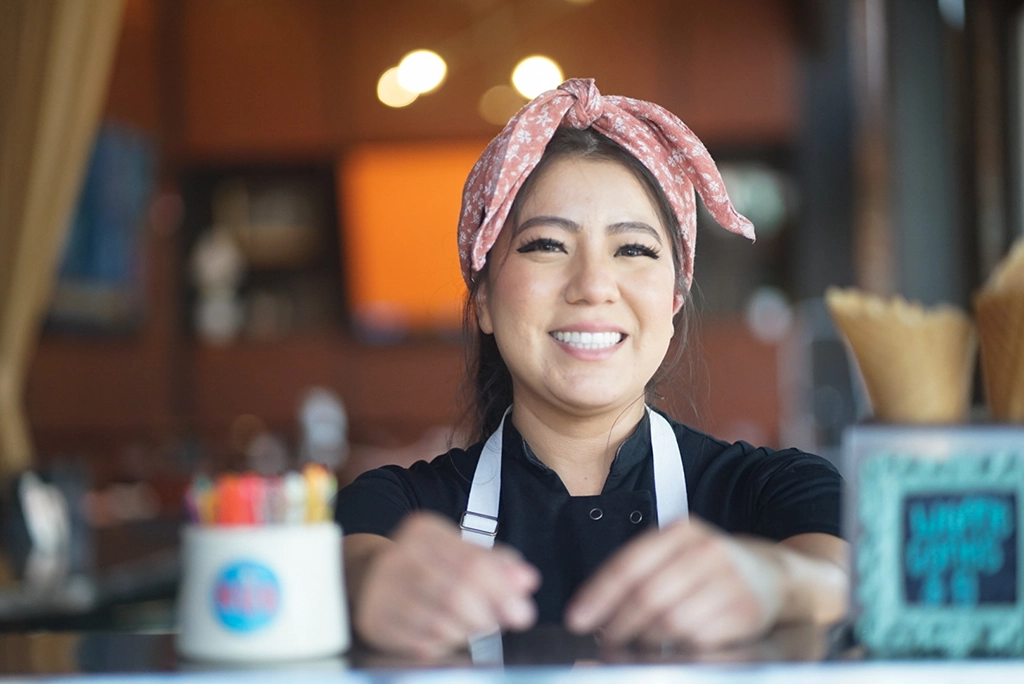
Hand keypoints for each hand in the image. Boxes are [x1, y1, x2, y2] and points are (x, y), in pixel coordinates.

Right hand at [350, 512, 540, 657]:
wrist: (369, 576)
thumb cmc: (426, 565)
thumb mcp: (460, 552)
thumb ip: (497, 564)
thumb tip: (526, 580)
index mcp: (424, 532)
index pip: (473, 562)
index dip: (503, 590)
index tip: (522, 610)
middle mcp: (398, 555)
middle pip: (457, 593)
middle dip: (487, 614)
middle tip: (499, 622)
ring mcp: (381, 589)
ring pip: (440, 622)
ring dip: (466, 631)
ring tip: (470, 625)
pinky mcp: (374, 620)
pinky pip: (421, 643)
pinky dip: (443, 645)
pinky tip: (445, 634)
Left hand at [564, 517, 785, 650]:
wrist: (773, 574)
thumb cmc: (711, 567)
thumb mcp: (677, 553)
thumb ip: (641, 571)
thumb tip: (594, 610)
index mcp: (681, 532)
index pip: (629, 565)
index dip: (598, 595)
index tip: (577, 619)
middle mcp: (706, 551)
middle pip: (647, 597)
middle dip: (619, 624)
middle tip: (606, 639)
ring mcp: (729, 581)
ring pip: (671, 622)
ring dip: (646, 640)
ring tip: (638, 643)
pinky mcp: (746, 611)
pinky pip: (698, 639)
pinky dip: (678, 648)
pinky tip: (671, 646)